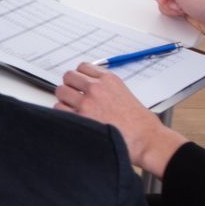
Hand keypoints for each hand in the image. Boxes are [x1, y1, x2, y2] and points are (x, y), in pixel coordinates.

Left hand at [56, 63, 182, 174]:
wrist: (145, 138)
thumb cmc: (138, 122)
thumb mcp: (123, 93)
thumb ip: (105, 86)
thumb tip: (87, 85)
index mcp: (108, 79)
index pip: (82, 67)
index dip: (80, 76)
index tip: (79, 82)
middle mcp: (96, 88)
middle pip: (68, 77)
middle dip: (70, 86)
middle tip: (74, 96)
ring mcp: (87, 103)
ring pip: (61, 91)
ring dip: (65, 99)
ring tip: (73, 108)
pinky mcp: (80, 118)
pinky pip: (59, 109)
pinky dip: (63, 113)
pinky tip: (73, 118)